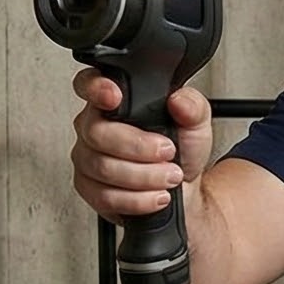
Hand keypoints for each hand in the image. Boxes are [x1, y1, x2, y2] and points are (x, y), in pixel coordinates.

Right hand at [68, 72, 213, 220]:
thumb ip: (192, 107)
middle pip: (97, 133)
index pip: (88, 85)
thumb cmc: (182, 151)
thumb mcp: (195, 125)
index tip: (115, 97)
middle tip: (168, 152)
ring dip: (144, 176)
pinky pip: (105, 195)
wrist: (183, 189)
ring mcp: (88, 159)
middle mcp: (94, 128)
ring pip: (103, 167)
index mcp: (114, 102)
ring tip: (170, 177)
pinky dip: (137, 199)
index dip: (95, 88)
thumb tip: (179, 101)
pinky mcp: (90, 189)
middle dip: (139, 147)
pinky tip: (156, 195)